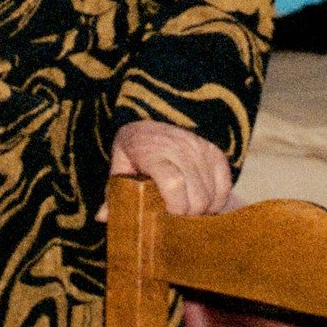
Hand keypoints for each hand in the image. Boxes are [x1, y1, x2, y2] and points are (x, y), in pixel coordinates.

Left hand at [107, 121, 231, 217]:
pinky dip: (217, 200)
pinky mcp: (216, 152)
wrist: (159, 107)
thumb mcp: (121, 160)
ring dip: (202, 210)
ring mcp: (202, 151)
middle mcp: (182, 150)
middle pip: (196, 195)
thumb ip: (114, 190)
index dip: (175, 206)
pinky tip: (205, 204)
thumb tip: (102, 217)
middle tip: (178, 219)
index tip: (168, 216)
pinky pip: (225, 185)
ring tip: (189, 212)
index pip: (174, 184)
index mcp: (154, 153)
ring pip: (211, 194)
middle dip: (189, 215)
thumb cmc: (137, 141)